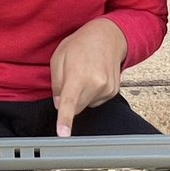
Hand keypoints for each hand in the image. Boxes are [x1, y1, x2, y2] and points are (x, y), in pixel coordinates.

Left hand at [50, 18, 126, 136]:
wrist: (108, 36)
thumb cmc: (80, 44)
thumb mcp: (58, 58)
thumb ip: (56, 84)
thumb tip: (59, 104)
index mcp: (78, 75)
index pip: (70, 102)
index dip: (65, 120)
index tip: (63, 134)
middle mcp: (95, 84)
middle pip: (76, 108)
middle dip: (69, 100)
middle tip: (70, 79)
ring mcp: (106, 89)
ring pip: (85, 106)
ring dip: (81, 96)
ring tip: (84, 74)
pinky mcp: (113, 92)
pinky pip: (95, 101)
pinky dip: (90, 94)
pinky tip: (93, 77)